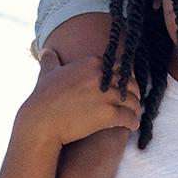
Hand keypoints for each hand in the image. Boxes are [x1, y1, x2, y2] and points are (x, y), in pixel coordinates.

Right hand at [19, 49, 141, 146]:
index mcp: (91, 64)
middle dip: (134, 93)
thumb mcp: (47, 74)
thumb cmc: (42, 99)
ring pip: (133, 101)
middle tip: (134, 102)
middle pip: (130, 83)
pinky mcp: (109, 114)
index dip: (125, 78)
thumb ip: (50, 61)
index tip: (125, 87)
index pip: (120, 67)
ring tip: (134, 115)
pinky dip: (133, 122)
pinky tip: (132, 126)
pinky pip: (129, 117)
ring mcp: (106, 95)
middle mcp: (101, 77)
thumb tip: (45, 50)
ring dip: (136, 109)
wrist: (41, 121)